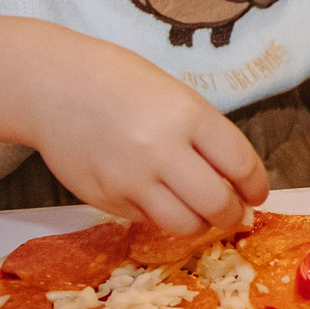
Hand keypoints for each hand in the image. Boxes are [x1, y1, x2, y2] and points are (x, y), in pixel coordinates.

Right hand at [27, 39, 271, 233]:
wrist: (52, 86)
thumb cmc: (120, 83)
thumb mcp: (175, 95)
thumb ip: (205, 135)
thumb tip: (236, 181)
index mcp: (187, 114)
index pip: (241, 164)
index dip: (257, 186)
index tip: (257, 194)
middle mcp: (161, 149)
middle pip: (217, 203)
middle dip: (233, 214)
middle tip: (233, 211)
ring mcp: (130, 178)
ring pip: (184, 225)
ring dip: (200, 224)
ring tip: (199, 212)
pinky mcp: (106, 199)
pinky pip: (148, 221)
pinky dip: (162, 216)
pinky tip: (159, 198)